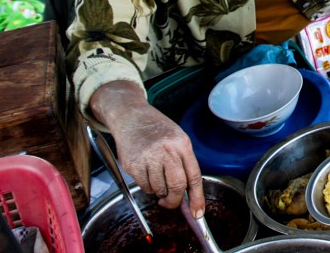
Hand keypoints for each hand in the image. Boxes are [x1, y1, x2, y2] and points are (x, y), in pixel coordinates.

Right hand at [90, 81, 205, 217]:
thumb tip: (189, 192)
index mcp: (182, 144)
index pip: (194, 176)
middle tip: (170, 202)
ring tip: (156, 178)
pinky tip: (146, 173)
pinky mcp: (133, 164)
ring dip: (159, 191)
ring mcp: (148, 157)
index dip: (197, 198)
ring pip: (159, 189)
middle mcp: (166, 150)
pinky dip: (147, 186)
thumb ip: (184, 162)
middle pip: (177, 186)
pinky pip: (144, 186)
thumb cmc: (157, 130)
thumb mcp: (177, 139)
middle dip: (175, 200)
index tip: (198, 213)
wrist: (131, 116)